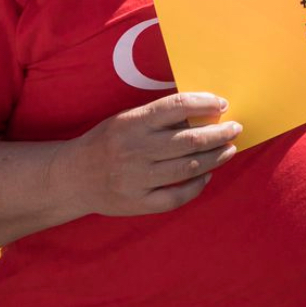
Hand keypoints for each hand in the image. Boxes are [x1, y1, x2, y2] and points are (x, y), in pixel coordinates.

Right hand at [52, 92, 240, 217]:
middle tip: (235, 128)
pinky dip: (196, 186)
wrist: (70, 178)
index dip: (205, 103)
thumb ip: (159, 117)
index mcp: (132, 124)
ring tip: (229, 149)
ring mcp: (136, 179)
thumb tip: (204, 111)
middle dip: (220, 133)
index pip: (177, 106)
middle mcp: (135, 150)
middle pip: (190, 140)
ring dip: (216, 157)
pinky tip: (206, 175)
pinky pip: (176, 197)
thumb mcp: (126, 120)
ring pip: (188, 168)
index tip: (223, 104)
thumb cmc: (106, 142)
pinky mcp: (137, 203)